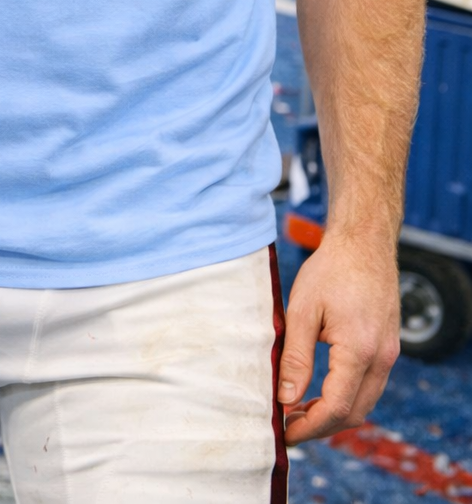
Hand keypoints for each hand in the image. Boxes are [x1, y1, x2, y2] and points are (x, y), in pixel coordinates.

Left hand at [278, 231, 399, 443]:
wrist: (364, 243)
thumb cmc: (330, 270)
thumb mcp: (302, 310)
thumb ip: (295, 358)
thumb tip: (285, 399)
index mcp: (359, 350)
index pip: (337, 408)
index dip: (309, 426)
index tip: (285, 431)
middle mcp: (382, 358)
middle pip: (354, 414)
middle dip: (321, 427)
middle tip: (289, 425)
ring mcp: (389, 354)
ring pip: (364, 403)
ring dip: (334, 414)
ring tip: (300, 410)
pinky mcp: (389, 348)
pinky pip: (370, 386)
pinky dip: (347, 397)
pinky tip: (321, 391)